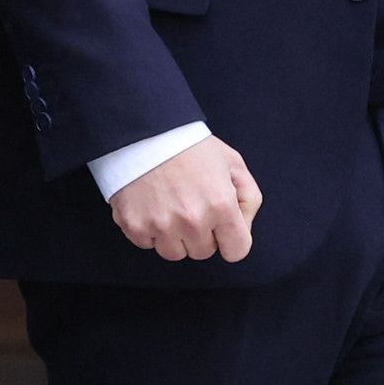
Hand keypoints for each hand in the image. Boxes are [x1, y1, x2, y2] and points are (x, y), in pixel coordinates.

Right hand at [110, 138, 261, 262]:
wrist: (146, 131)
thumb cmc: (190, 145)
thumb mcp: (233, 162)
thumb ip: (248, 198)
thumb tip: (242, 226)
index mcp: (221, 205)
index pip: (237, 251)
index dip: (231, 239)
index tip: (222, 228)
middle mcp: (192, 221)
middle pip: (203, 252)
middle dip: (201, 233)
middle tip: (192, 203)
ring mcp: (162, 226)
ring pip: (175, 253)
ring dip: (174, 235)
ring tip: (171, 203)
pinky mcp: (135, 227)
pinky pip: (148, 244)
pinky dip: (150, 229)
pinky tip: (152, 204)